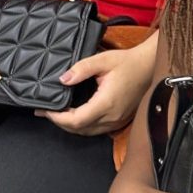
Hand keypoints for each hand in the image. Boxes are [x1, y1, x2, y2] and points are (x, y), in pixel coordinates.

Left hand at [38, 48, 153, 135]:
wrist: (148, 67)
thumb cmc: (128, 63)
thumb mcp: (102, 60)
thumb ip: (80, 69)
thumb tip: (63, 79)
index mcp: (106, 103)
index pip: (76, 120)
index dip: (57, 118)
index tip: (45, 110)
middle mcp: (112, 116)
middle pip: (79, 129)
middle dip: (59, 122)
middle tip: (45, 111)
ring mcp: (116, 121)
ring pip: (87, 132)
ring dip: (70, 126)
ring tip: (56, 114)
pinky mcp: (119, 120)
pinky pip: (97, 129)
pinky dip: (82, 125)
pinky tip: (75, 116)